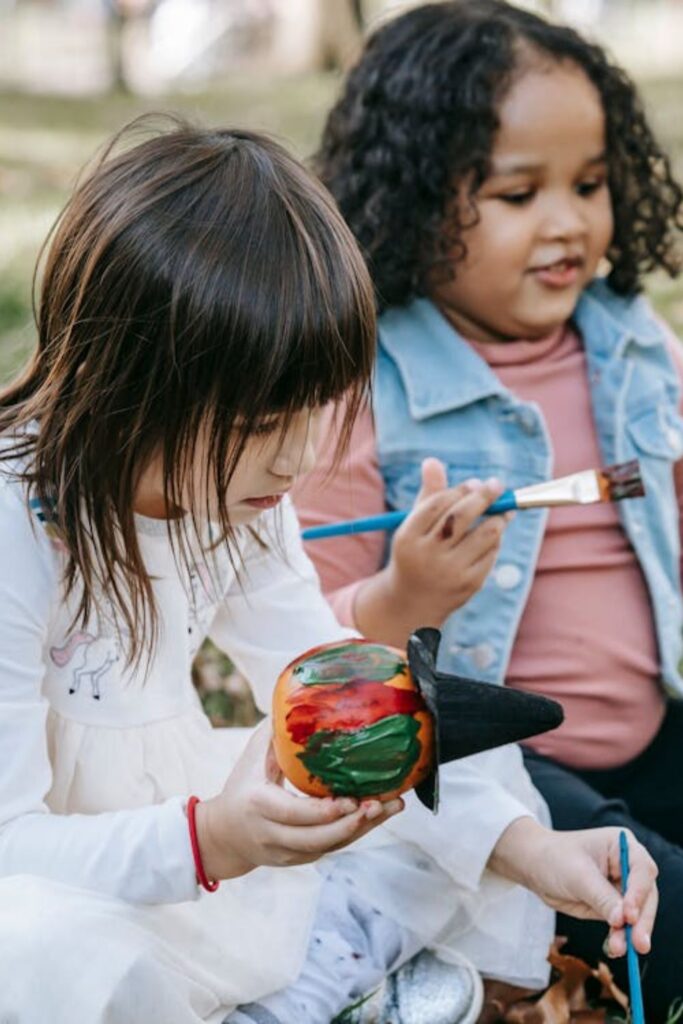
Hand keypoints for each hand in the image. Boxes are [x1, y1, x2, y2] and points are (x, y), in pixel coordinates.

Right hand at [194, 721, 403, 880]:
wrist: (225, 835)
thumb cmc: (242, 786)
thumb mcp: (251, 757)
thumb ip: (274, 732)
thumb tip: (297, 696)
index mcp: (259, 806)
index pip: (295, 814)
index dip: (325, 811)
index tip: (352, 799)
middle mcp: (272, 834)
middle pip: (317, 838)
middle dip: (352, 823)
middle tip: (383, 803)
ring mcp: (286, 853)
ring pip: (329, 846)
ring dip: (364, 829)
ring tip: (392, 807)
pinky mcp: (299, 860)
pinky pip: (331, 849)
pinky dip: (356, 832)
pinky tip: (379, 815)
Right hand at [390, 457, 507, 608]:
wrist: (413, 602)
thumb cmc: (416, 553)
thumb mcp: (414, 526)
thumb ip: (428, 494)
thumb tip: (433, 461)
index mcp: (408, 537)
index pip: (437, 505)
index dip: (459, 490)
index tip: (474, 483)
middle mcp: (427, 555)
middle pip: (461, 517)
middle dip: (484, 496)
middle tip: (497, 485)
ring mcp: (449, 572)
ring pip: (484, 535)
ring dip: (498, 518)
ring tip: (504, 511)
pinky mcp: (469, 584)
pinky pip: (491, 554)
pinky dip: (496, 540)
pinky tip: (495, 534)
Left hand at [489, 817, 657, 956]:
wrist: (534, 865)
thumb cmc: (554, 858)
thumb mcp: (577, 876)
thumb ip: (601, 897)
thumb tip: (623, 920)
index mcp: (622, 845)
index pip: (641, 870)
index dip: (639, 893)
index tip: (630, 915)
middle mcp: (627, 865)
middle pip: (645, 896)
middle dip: (641, 921)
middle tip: (639, 944)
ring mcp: (622, 887)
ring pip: (636, 914)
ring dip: (630, 934)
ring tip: (620, 949)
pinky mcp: (613, 906)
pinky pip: (622, 925)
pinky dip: (620, 937)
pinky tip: (615, 948)